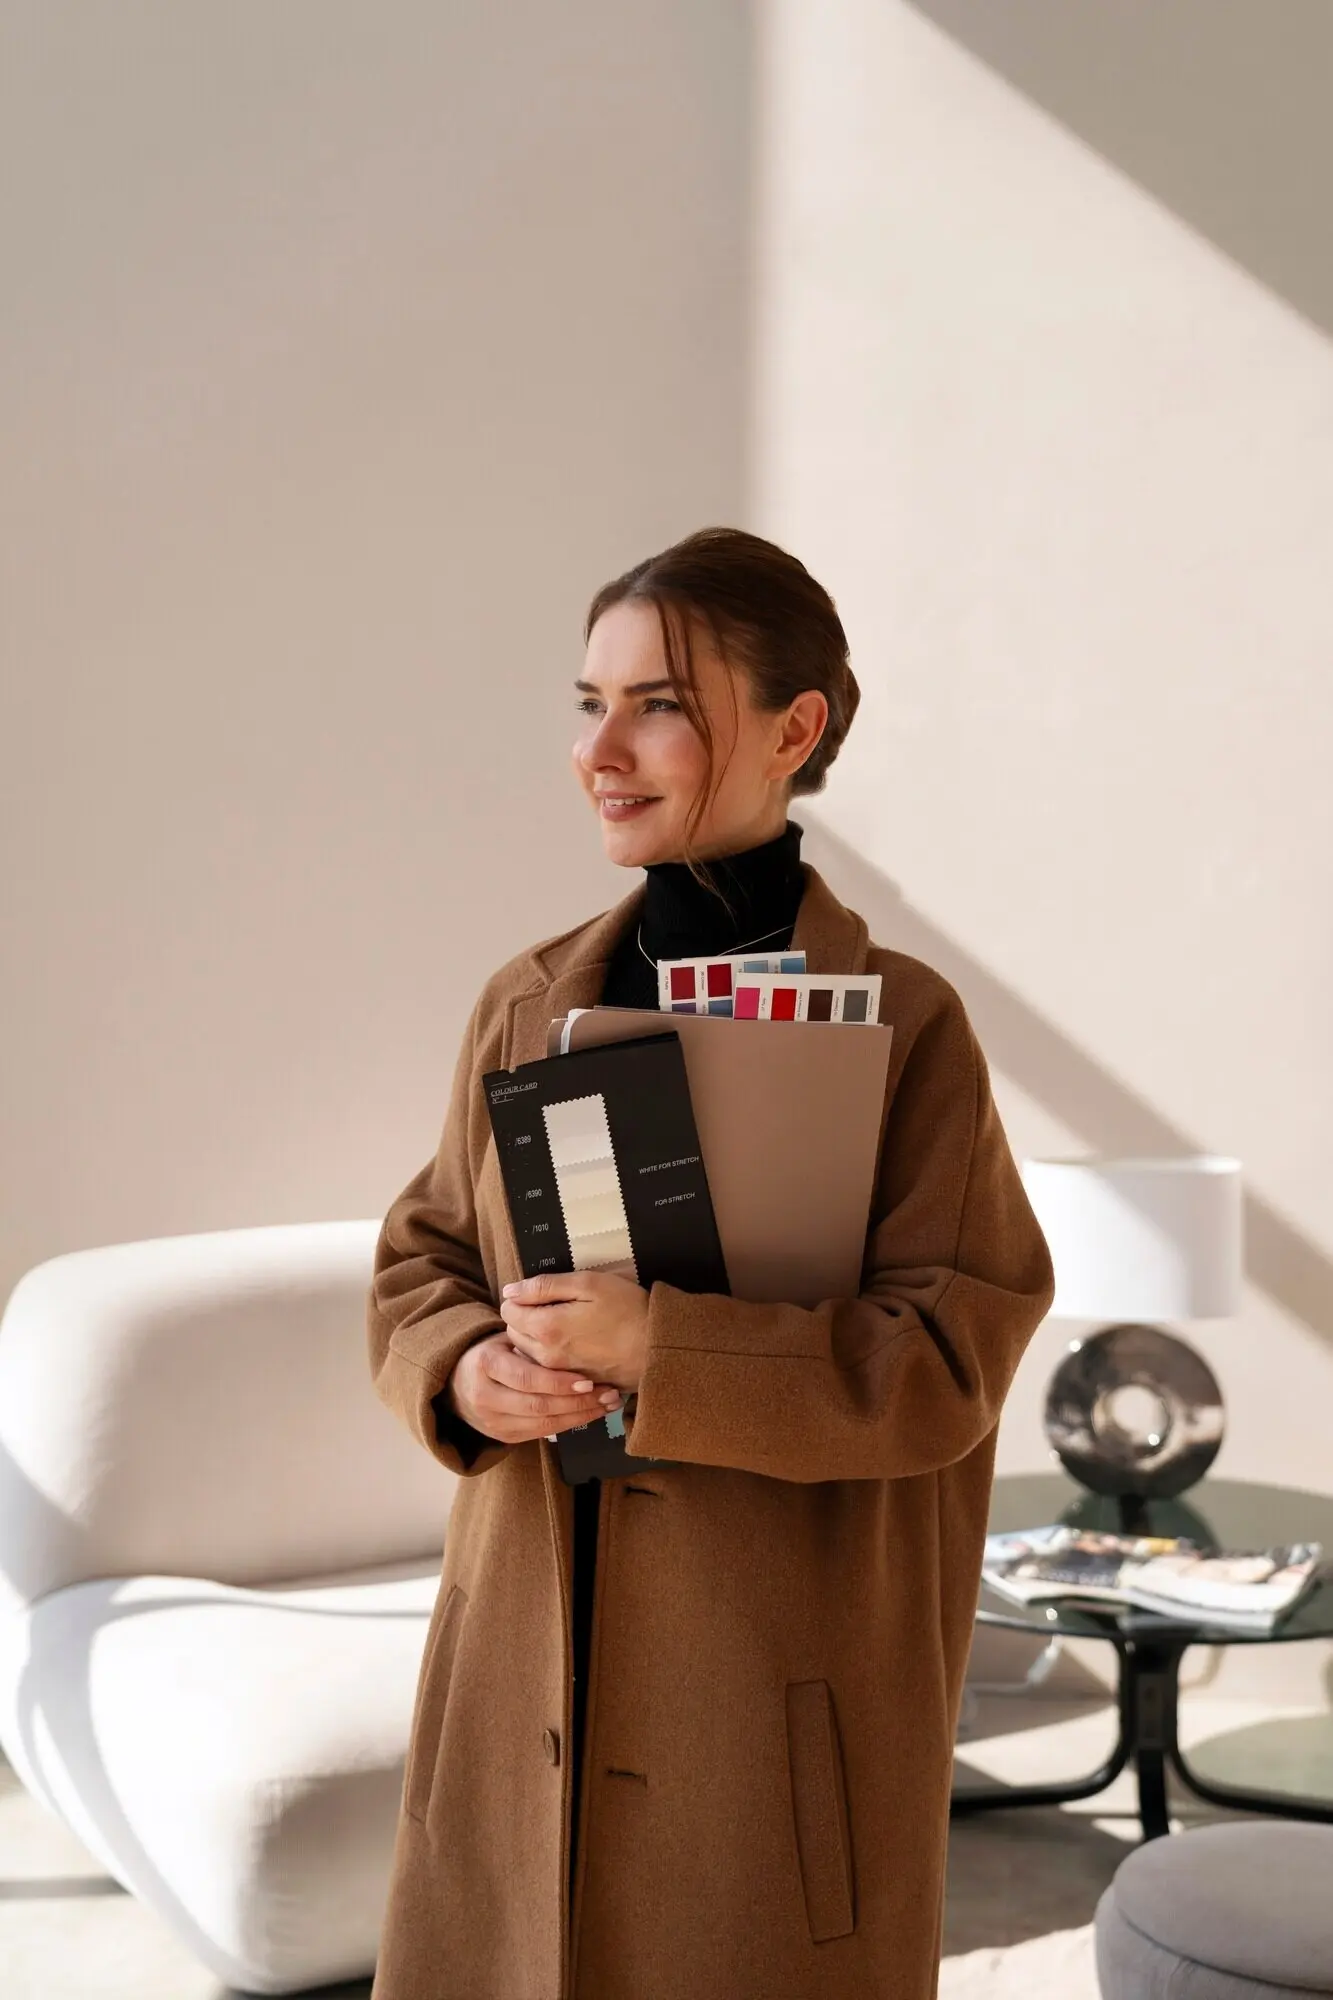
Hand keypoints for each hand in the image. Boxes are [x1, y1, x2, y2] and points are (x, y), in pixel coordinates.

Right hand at [448, 1331, 623, 1445]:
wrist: (455, 1382)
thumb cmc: (491, 1352)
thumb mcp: (504, 1340)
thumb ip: (531, 1344)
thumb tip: (574, 1348)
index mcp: (485, 1364)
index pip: (527, 1378)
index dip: (559, 1383)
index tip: (589, 1381)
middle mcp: (485, 1396)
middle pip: (538, 1405)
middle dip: (578, 1402)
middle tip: (609, 1394)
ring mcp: (492, 1421)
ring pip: (542, 1424)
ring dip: (580, 1416)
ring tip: (607, 1404)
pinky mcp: (502, 1436)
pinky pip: (541, 1432)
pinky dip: (568, 1424)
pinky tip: (590, 1414)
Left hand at [499, 1269, 649, 1393]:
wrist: (658, 1347)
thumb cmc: (628, 1310)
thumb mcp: (588, 1283)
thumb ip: (545, 1286)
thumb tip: (511, 1290)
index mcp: (546, 1327)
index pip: (508, 1311)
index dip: (520, 1297)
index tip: (540, 1293)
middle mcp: (546, 1356)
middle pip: (514, 1334)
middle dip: (525, 1318)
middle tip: (553, 1306)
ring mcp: (559, 1373)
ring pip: (528, 1353)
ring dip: (535, 1338)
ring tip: (563, 1324)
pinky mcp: (572, 1383)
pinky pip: (546, 1368)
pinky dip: (549, 1355)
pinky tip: (573, 1343)